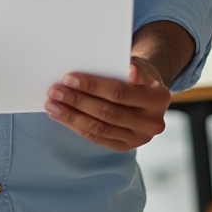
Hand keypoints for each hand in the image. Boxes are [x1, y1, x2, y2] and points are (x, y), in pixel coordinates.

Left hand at [45, 57, 170, 150]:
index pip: (119, 92)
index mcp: (159, 97)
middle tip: (54, 91)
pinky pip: (97, 138)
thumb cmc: (137, 74)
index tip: (68, 77)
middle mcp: (152, 122)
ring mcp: (139, 138)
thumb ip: (133, 67)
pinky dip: (76, 126)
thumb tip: (130, 70)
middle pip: (107, 112)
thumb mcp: (139, 64)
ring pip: (99, 128)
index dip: (93, 86)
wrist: (147, 94)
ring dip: (71, 116)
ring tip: (52, 104)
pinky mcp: (125, 146)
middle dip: (77, 101)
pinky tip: (60, 115)